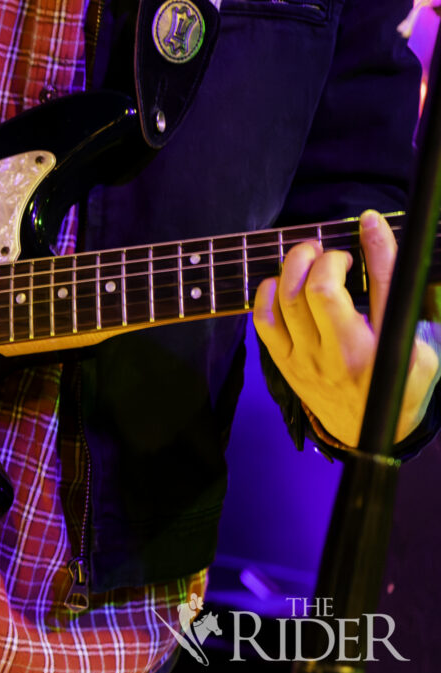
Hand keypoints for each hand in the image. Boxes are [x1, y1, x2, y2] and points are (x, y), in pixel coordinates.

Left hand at [253, 210, 439, 446]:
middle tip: (330, 251)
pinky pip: (263, 321)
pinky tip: (280, 282)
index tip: (369, 222)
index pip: (383, 287)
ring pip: (287, 301)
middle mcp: (344, 355)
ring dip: (293, 267)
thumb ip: (408, 299)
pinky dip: (266, 293)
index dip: (377, 247)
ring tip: (307, 257)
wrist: (368, 434)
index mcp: (388, 350)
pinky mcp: (285, 364)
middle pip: (319, 291)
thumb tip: (390, 244)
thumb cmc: (400, 383)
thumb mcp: (423, 345)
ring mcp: (308, 361)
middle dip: (322, 257)